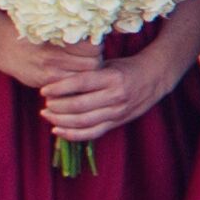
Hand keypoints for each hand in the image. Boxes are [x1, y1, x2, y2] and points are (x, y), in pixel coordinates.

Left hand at [33, 26, 194, 140]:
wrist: (155, 78)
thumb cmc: (126, 68)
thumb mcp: (108, 64)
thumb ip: (87, 72)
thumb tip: (56, 77)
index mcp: (112, 77)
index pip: (81, 83)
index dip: (59, 88)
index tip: (44, 90)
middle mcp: (116, 96)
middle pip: (79, 106)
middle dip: (57, 106)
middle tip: (45, 103)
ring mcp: (117, 112)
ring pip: (83, 122)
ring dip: (61, 120)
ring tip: (47, 114)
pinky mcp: (118, 122)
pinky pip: (92, 133)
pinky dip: (73, 135)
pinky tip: (58, 130)